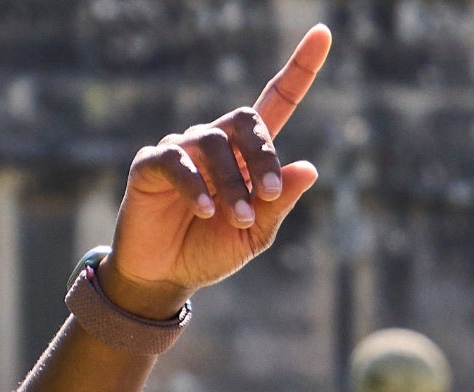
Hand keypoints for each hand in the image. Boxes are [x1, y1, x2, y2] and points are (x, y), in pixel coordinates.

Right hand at [102, 25, 331, 319]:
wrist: (167, 276)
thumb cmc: (213, 249)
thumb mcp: (256, 234)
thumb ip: (280, 203)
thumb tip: (309, 168)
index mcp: (248, 154)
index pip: (277, 101)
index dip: (300, 69)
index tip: (322, 33)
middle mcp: (216, 141)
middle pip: (247, 120)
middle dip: (263, 157)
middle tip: (268, 196)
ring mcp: (182, 148)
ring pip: (214, 145)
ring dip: (232, 184)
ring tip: (239, 217)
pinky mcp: (151, 164)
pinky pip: (176, 161)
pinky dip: (195, 185)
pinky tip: (206, 210)